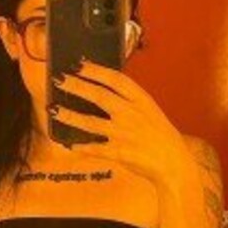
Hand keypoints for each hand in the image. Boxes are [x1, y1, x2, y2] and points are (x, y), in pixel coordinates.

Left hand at [50, 59, 191, 188]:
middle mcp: (131, 114)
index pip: (116, 79)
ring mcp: (124, 134)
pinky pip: (94, 148)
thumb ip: (130, 99)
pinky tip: (69, 143)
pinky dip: (81, 146)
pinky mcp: (119, 153)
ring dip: (70, 115)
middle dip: (77, 86)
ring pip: (91, 122)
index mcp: (141, 100)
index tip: (80, 64)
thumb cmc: (160, 135)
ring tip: (54, 110)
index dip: (96, 70)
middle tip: (59, 80)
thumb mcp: (149, 110)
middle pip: (99, 96)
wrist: (173, 162)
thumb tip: (103, 88)